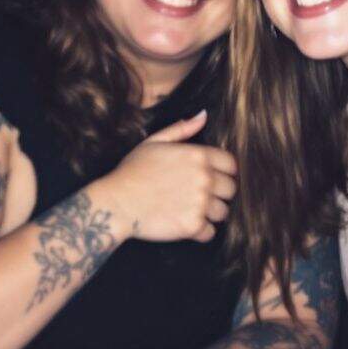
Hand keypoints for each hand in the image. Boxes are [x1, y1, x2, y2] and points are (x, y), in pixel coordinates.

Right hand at [92, 111, 236, 243]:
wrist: (116, 202)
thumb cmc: (132, 171)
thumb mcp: (154, 142)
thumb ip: (182, 129)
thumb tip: (203, 115)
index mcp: (198, 155)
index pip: (231, 165)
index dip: (223, 172)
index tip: (210, 179)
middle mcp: (204, 178)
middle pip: (231, 190)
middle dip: (218, 193)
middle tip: (198, 196)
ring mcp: (200, 203)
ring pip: (223, 212)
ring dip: (210, 214)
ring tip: (190, 210)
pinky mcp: (193, 226)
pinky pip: (210, 232)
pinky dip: (200, 232)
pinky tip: (184, 224)